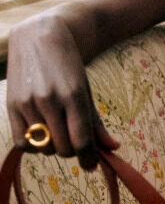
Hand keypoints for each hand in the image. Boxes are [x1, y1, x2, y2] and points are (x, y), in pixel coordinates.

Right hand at [6, 14, 118, 169]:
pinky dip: (34, 146)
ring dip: (54, 148)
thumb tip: (113, 148)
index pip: (82, 140)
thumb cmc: (68, 67)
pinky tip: (40, 135)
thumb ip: (96, 122)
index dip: (89, 159)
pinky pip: (23, 143)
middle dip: (73, 152)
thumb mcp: (85, 90)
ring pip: (44, 148)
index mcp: (73, 95)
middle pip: (64, 148)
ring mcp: (28, 103)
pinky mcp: (12, 106)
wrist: (38, 37)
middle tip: (74, 143)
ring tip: (57, 133)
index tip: (91, 165)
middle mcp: (50, 100)